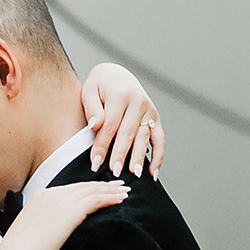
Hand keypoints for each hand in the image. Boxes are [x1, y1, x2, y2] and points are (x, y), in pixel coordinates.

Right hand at [0, 178, 128, 249]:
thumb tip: (49, 230)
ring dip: (111, 191)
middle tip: (118, 185)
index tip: (100, 188)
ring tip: (125, 192)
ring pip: (92, 190)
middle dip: (103, 185)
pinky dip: (109, 198)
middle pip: (83, 186)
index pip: (70, 188)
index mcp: (41, 196)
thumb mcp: (30, 230)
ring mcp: (61, 201)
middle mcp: (52, 194)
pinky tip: (120, 200)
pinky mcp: (71, 212)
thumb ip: (42, 223)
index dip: (88, 187)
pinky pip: (96, 200)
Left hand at [81, 62, 164, 177]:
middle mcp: (138, 101)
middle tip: (115, 172)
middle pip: (128, 132)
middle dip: (121, 154)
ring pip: (145, 137)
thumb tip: (95, 125)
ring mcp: (149, 110)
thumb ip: (92, 108)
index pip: (110, 124)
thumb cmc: (100, 86)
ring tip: (134, 174)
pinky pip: (160, 139)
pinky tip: (152, 173)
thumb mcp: (89, 90)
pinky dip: (158, 157)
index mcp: (120, 94)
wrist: (117, 75)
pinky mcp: (155, 118)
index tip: (95, 162)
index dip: (102, 145)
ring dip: (140, 157)